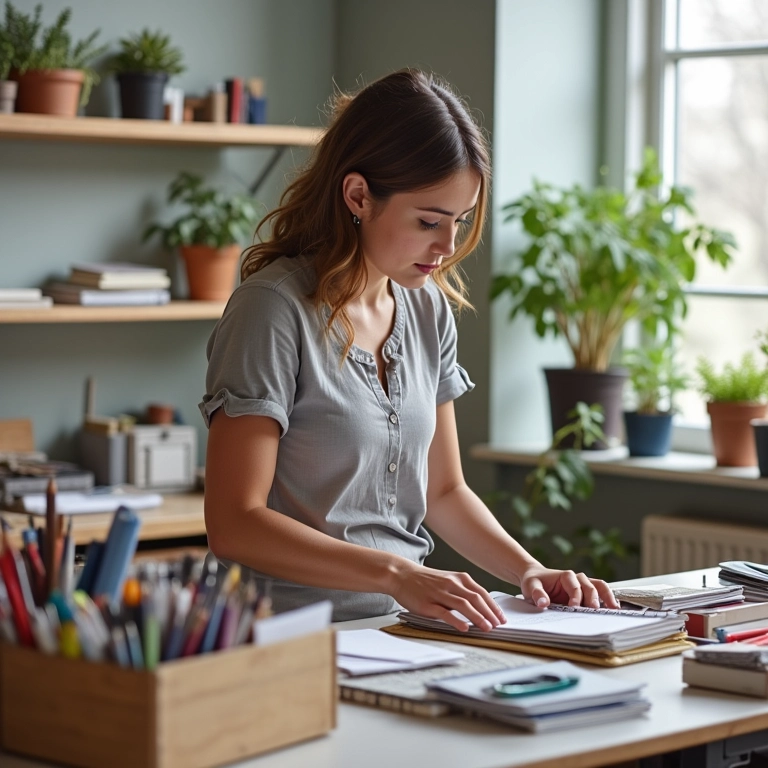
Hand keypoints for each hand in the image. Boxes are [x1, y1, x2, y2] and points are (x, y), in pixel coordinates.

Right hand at [388, 561, 505, 631]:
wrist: (401, 574)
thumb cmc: (425, 580)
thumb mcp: (448, 580)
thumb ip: (462, 591)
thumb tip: (480, 607)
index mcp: (459, 578)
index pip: (481, 593)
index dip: (493, 606)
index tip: (501, 618)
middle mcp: (451, 583)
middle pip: (476, 598)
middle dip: (490, 613)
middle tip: (498, 626)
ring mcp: (440, 593)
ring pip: (463, 605)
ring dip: (478, 617)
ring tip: (487, 628)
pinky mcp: (428, 603)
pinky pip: (445, 612)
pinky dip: (456, 620)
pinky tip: (465, 628)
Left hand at [519, 564, 618, 609]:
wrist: (536, 578)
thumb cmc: (534, 582)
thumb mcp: (531, 586)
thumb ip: (537, 594)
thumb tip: (543, 604)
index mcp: (566, 576)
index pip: (575, 586)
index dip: (576, 597)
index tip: (573, 607)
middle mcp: (578, 579)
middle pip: (590, 586)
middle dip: (593, 599)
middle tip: (595, 611)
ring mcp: (584, 585)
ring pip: (599, 587)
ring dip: (607, 597)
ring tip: (613, 609)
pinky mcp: (586, 593)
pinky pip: (600, 593)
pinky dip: (607, 599)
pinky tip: (613, 609)